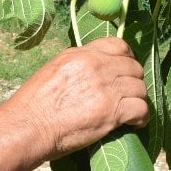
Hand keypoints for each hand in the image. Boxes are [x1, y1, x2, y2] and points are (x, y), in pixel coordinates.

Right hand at [2, 37, 148, 159]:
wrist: (29, 125)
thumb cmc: (34, 103)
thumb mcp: (53, 69)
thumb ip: (77, 64)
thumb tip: (94, 68)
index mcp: (80, 54)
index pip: (118, 45)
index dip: (127, 58)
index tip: (125, 70)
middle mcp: (96, 66)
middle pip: (134, 67)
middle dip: (134, 80)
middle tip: (128, 94)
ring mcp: (105, 88)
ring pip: (140, 88)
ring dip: (138, 99)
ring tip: (131, 111)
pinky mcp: (112, 111)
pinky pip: (141, 109)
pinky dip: (141, 118)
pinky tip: (134, 123)